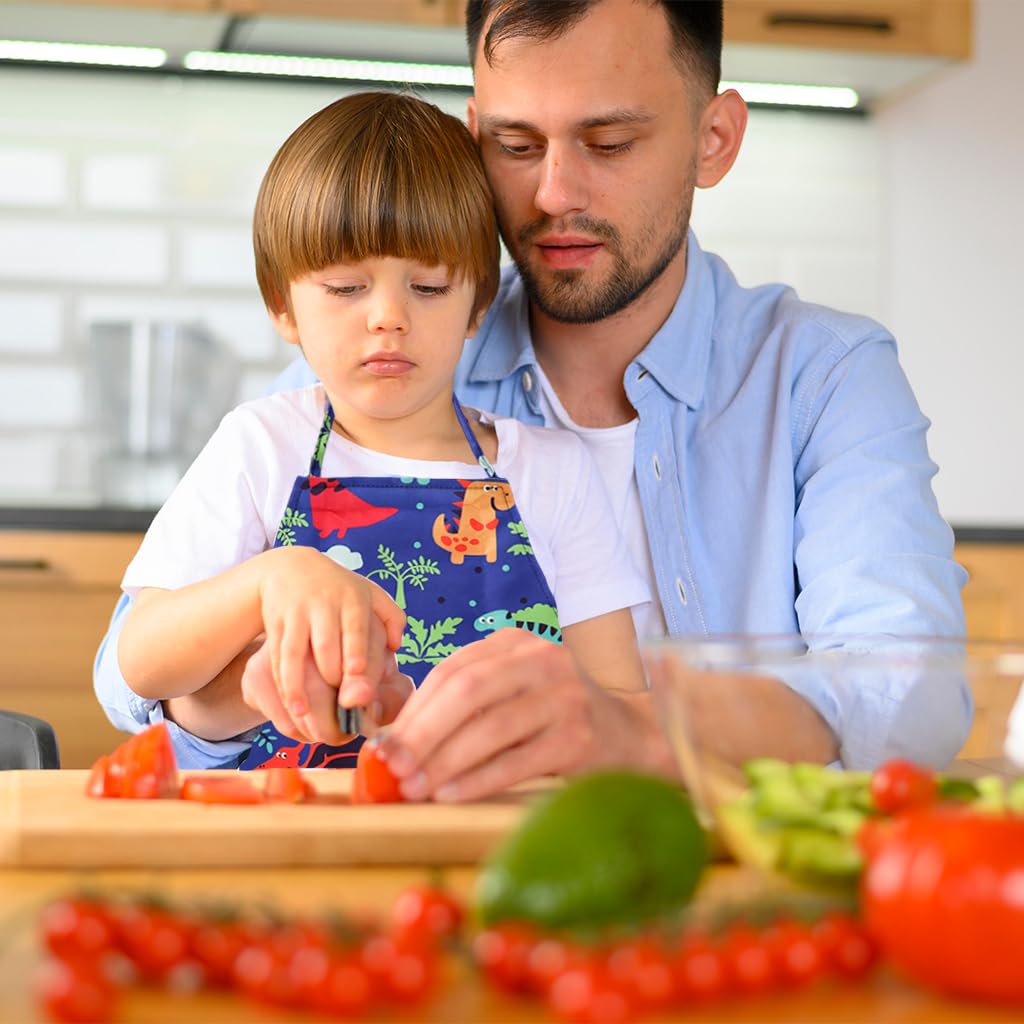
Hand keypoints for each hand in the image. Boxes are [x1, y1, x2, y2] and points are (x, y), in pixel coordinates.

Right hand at [257, 546, 404, 723]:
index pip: (354, 626)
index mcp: (352, 599)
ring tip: (303, 712)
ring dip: (296, 684)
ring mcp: (296, 614)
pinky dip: (281, 680)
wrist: (292, 567)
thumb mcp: (371, 592)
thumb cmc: (342, 589)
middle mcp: (323, 605)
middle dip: (330, 674)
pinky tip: (290, 702)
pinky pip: (277, 655)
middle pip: (325, 644)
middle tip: (339, 705)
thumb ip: (392, 617)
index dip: (355, 650)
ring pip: (294, 652)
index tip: (357, 672)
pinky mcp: (276, 622)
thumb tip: (396, 646)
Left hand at [377, 629, 646, 801]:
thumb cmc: (553, 718)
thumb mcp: (512, 694)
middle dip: (422, 733)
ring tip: (414, 788)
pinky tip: (451, 795)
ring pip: (490, 727)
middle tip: (391, 768)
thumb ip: (464, 707)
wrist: (629, 735)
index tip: (381, 745)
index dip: (412, 709)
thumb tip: (394, 742)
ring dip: (444, 761)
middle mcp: (541, 659)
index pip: (451, 670)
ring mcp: (564, 696)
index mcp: (515, 643)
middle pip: (466, 692)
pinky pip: (517, 760)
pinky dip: (479, 779)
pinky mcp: (579, 736)